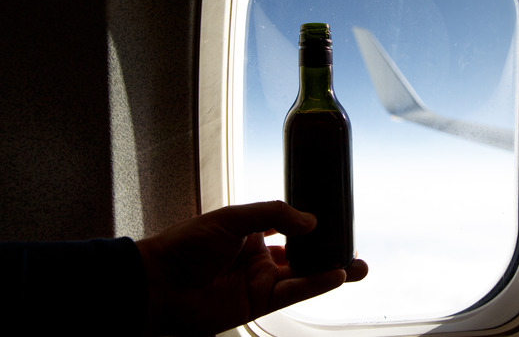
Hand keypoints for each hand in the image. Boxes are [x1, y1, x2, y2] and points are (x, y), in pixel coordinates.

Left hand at [135, 200, 367, 335]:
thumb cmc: (186, 245)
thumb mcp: (232, 218)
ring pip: (304, 274)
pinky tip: (337, 275)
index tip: (334, 216)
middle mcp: (258, 256)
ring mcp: (260, 280)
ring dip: (332, 270)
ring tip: (359, 265)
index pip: (287, 226)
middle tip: (353, 243)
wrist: (159, 283)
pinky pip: (294, 292)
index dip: (309, 224)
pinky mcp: (259, 303)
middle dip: (328, 250)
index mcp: (249, 232)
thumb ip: (272, 215)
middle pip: (302, 253)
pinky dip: (316, 284)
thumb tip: (310, 221)